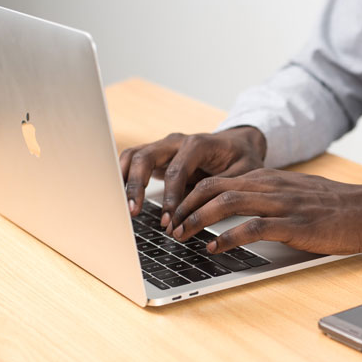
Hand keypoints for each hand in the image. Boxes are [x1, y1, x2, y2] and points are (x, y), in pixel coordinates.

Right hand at [119, 127, 265, 225]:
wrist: (238, 143)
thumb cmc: (242, 158)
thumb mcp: (243, 173)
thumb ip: (223, 189)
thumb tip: (205, 212)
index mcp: (198, 143)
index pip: (176, 170)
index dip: (170, 197)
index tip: (168, 220)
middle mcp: (176, 142)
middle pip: (146, 157)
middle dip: (137, 185)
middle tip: (133, 212)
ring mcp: (163, 147)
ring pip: (133, 156)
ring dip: (124, 180)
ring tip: (121, 207)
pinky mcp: (156, 156)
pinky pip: (133, 162)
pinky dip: (123, 177)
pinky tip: (118, 197)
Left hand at [166, 168, 361, 254]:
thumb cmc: (331, 205)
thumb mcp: (293, 191)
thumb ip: (266, 194)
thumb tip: (236, 205)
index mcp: (268, 178)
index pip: (217, 180)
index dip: (189, 196)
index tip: (174, 213)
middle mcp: (270, 186)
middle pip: (214, 187)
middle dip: (185, 206)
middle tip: (169, 226)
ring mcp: (282, 204)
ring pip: (228, 202)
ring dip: (198, 219)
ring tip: (182, 235)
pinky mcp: (294, 225)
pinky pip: (253, 227)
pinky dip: (228, 237)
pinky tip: (214, 247)